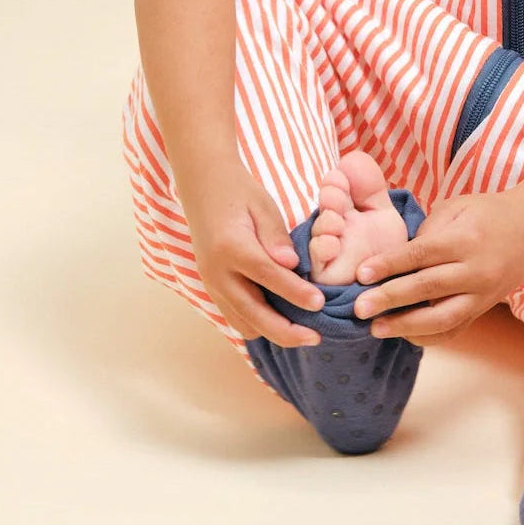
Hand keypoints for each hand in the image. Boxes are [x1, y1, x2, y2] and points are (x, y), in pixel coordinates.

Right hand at [179, 158, 326, 347]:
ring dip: (271, 332)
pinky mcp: (211, 288)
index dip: (295, 293)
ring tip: (302, 333)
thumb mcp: (263, 206)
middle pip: (252, 313)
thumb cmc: (239, 192)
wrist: (203, 186)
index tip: (320, 304)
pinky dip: (257, 325)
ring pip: (242, 322)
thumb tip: (292, 264)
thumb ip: (276, 237)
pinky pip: (234, 316)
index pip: (268, 276)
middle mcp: (216, 272)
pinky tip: (280, 323)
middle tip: (315, 338)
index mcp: (231, 247)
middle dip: (285, 331)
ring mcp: (211, 283)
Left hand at [350, 191, 523, 346]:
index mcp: (465, 239)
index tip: (361, 274)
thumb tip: (396, 259)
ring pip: (442, 318)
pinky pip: (455, 330)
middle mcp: (475, 270)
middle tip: (359, 308)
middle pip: (427, 288)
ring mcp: (482, 294)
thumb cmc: (488, 212)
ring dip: (406, 326)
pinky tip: (404, 335)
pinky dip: (429, 336)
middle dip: (389, 299)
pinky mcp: (484, 309)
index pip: (421, 254)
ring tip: (376, 328)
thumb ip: (427, 232)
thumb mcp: (457, 207)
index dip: (390, 265)